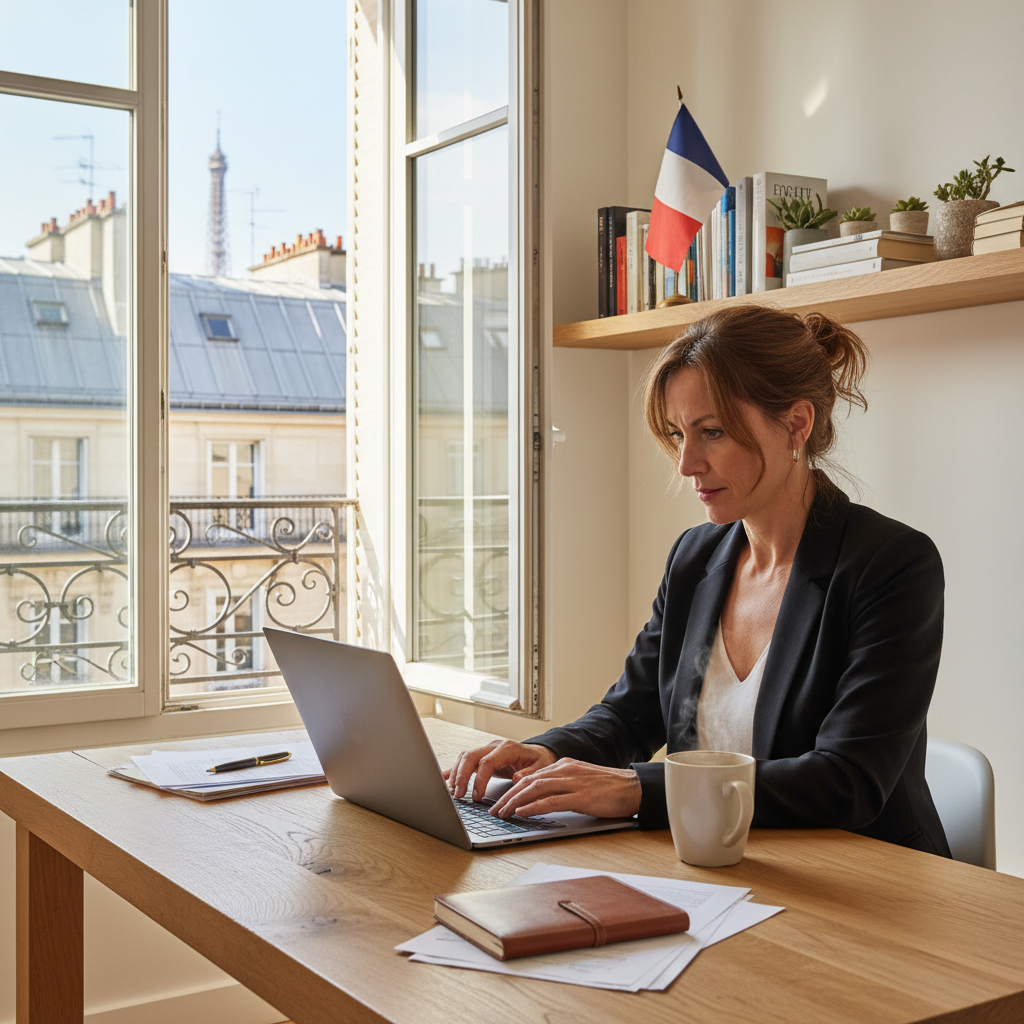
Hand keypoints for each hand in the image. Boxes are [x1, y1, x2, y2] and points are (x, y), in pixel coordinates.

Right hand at [444, 740, 556, 801]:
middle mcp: (494, 746)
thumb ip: (529, 774)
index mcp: (507, 748)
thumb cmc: (540, 761)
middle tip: (458, 795)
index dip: (479, 780)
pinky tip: (444, 778)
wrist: (539, 753)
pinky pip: (465, 760)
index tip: (476, 797)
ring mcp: (487, 750)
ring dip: (456, 773)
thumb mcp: (541, 768)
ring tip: (452, 791)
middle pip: (471, 756)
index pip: (487, 762)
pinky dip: (454, 769)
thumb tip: (516, 779)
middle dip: (461, 776)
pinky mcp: (483, 757)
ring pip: (465, 757)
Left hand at [488, 758, 641, 820]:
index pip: (532, 776)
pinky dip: (533, 806)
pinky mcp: (581, 797)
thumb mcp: (582, 782)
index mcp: (565, 766)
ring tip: (502, 812)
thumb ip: (563, 785)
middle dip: (508, 795)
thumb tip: (543, 798)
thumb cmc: (610, 788)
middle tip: (494, 809)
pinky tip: (522, 813)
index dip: (513, 788)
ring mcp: (573, 782)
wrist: (634, 788)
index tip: (501, 800)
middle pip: (528, 781)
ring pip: (535, 789)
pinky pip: (551, 801)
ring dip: (515, 801)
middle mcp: (565, 770)